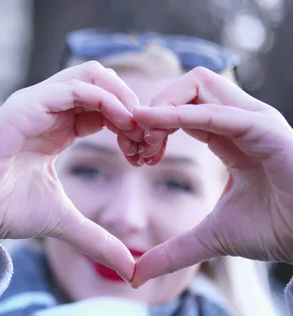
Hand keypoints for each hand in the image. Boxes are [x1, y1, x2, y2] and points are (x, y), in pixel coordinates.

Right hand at [0, 61, 142, 277]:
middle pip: (102, 83)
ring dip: (124, 98)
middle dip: (132, 106)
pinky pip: (74, 88)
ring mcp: (34, 105)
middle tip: (148, 139)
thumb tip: (130, 270)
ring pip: (92, 76)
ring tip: (138, 129)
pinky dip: (106, 99)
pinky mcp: (24, 106)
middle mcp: (46, 111)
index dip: (130, 123)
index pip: (103, 107)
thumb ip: (97, 239)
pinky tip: (122, 123)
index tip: (146, 153)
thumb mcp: (63, 221)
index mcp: (55, 129)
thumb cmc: (2, 212)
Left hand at [130, 67, 292, 287]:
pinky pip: (216, 112)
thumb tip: (136, 275)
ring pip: (197, 83)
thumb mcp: (210, 238)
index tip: (133, 156)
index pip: (179, 107)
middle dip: (151, 108)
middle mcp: (239, 119)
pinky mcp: (266, 129)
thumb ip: (172, 250)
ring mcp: (253, 120)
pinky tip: (151, 126)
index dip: (150, 124)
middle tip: (135, 147)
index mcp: (227, 135)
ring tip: (146, 145)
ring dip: (161, 108)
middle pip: (185, 85)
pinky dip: (179, 116)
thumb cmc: (275, 230)